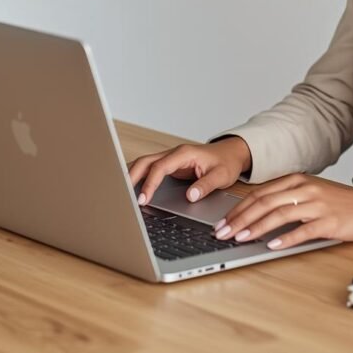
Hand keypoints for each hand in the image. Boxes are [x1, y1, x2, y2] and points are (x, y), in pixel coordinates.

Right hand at [127, 136, 251, 205]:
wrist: (231, 153)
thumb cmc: (226, 162)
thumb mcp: (222, 175)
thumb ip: (206, 185)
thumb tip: (190, 196)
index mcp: (184, 154)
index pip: (160, 167)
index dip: (150, 183)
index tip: (143, 199)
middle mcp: (174, 154)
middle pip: (145, 162)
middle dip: (130, 177)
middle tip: (122, 196)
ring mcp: (170, 158)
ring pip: (144, 164)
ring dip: (131, 176)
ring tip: (121, 194)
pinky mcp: (169, 165)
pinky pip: (149, 169)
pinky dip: (138, 177)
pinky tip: (131, 188)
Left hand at [213, 173, 352, 250]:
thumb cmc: (339, 203)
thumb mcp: (310, 192)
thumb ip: (286, 199)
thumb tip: (255, 214)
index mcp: (298, 180)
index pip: (260, 193)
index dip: (239, 208)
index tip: (223, 222)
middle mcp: (305, 189)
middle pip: (265, 203)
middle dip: (240, 219)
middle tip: (223, 232)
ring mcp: (317, 204)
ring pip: (279, 214)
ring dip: (256, 227)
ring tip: (240, 238)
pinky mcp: (328, 221)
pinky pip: (303, 229)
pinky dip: (285, 238)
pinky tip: (272, 245)